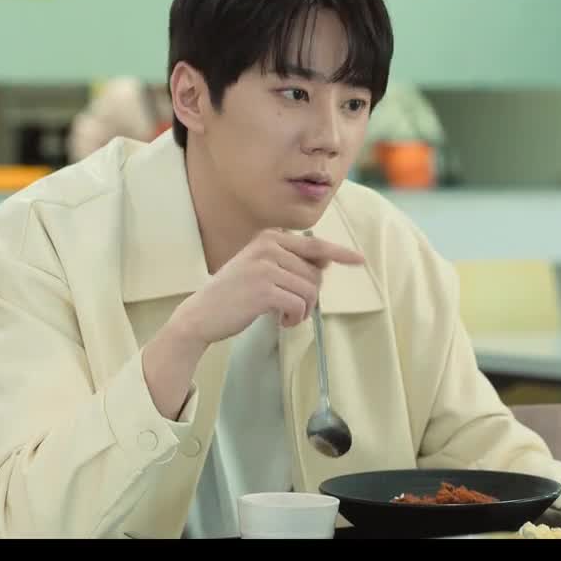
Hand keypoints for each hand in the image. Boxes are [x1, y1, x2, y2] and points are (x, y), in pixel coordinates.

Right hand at [167, 229, 364, 346]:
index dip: (340, 253)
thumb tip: (328, 262)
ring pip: (310, 291)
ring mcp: (265, 266)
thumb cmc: (234, 295)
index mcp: (269, 238)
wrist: (200, 315)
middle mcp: (268, 246)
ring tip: (286, 317)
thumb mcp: (261, 268)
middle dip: (311, 296)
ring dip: (303, 311)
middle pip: (316, 273)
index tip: (359, 260)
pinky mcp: (264, 289)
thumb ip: (291, 262)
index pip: (315, 244)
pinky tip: (281, 322)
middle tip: (291, 309)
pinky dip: (295, 318)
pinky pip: (299, 305)